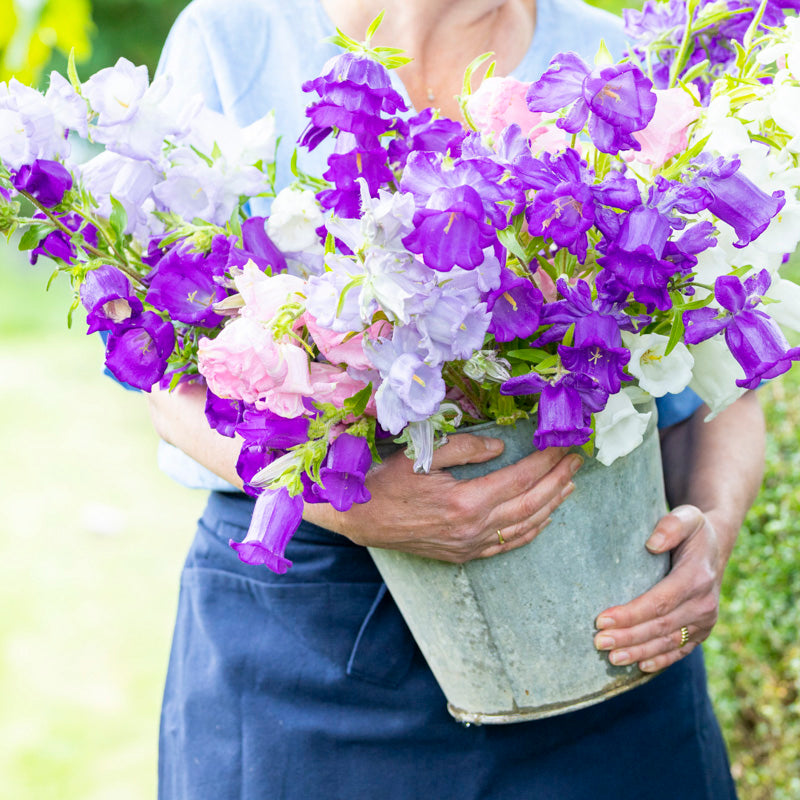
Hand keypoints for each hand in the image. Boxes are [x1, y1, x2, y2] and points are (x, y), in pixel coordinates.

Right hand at [304, 433, 582, 562]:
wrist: (362, 519)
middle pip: (530, 503)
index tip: (564, 447)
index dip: (546, 462)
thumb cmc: (388, 483)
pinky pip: (507, 545)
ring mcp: (470, 546)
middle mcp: (473, 528)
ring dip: (551, 505)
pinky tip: (543, 518)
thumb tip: (500, 449)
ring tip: (569, 485)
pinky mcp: (463, 555)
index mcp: (466, 501)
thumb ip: (465, 448)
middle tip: (577, 461)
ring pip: (524, 526)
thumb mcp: (423, 456)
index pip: (519, 479)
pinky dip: (530, 531)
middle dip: (558, 480)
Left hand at [593, 505, 725, 672]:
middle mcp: (704, 604)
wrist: (715, 545)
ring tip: (611, 658)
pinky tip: (639, 666)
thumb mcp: (687, 516)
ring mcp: (705, 621)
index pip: (659, 602)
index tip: (601, 620)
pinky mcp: (702, 631)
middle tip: (598, 642)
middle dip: (628, 636)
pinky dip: (660, 660)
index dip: (630, 614)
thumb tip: (652, 544)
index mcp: (697, 578)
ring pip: (668, 643)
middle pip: (660, 626)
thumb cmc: (693, 529)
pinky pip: (680, 650)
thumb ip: (672, 525)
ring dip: (639, 652)